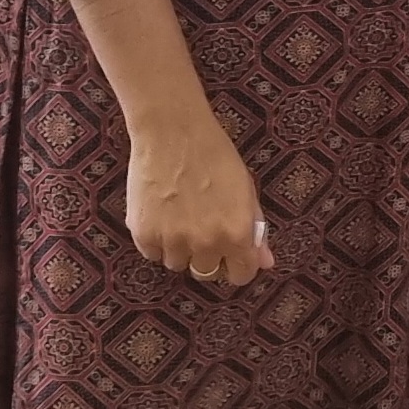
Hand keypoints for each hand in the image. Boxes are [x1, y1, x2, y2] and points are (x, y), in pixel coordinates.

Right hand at [124, 111, 271, 287]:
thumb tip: (265, 262)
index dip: (238, 266)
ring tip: (180, 217)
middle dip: (208, 256)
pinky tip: (162, 215)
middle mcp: (205, 243)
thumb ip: (255, 230)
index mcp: (237, 233)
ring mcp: (172, 240)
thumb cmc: (215, 157)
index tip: (232, 256)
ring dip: (180, 248)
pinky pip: (152, 253)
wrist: (173, 133)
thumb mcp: (245, 191)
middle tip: (203, 229)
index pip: (241, 275)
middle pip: (206, 272)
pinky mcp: (143, 234)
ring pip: (177, 264)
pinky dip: (156, 241)